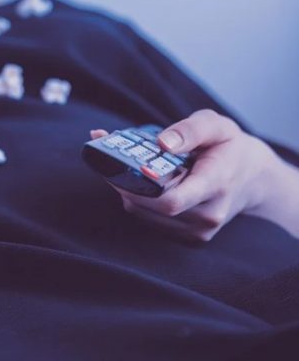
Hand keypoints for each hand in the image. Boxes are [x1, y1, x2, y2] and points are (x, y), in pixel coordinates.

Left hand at [92, 109, 294, 241]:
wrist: (253, 178)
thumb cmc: (229, 147)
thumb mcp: (216, 125)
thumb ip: (190, 129)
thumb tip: (162, 143)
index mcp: (216, 185)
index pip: (172, 201)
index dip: (142, 189)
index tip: (125, 169)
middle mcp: (208, 215)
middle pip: (151, 207)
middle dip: (125, 183)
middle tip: (110, 159)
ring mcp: (199, 231)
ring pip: (144, 215)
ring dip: (127, 192)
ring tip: (124, 168)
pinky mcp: (189, 238)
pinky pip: (149, 220)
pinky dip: (137, 201)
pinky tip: (139, 184)